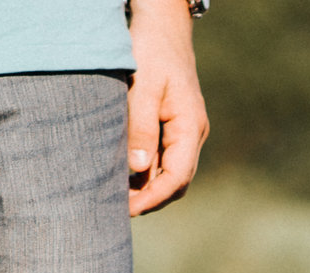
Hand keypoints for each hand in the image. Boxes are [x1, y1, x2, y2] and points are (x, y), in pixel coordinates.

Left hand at [125, 0, 206, 215]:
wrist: (162, 25)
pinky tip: (123, 175)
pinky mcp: (174, 127)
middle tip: (116, 208)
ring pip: (170, 173)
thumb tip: (139, 169)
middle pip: (176, 182)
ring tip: (116, 195)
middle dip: (150, 199)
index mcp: (190, 126)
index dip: (152, 199)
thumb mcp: (142, 87)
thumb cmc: (150, 51)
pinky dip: (146, 173)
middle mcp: (193, 133)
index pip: (177, 177)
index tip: (126, 211)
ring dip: (147, 188)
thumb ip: (141, 129)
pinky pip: (164, 159)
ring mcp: (186, 131)